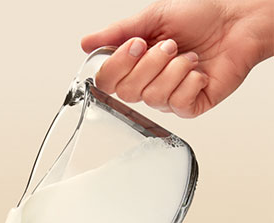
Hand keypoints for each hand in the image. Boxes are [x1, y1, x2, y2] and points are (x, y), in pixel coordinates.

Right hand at [81, 0, 273, 116]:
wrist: (238, 19)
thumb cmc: (201, 15)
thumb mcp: (153, 17)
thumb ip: (118, 33)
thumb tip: (86, 42)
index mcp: (134, 62)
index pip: (106, 80)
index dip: (119, 65)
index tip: (137, 44)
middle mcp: (147, 82)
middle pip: (127, 92)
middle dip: (150, 64)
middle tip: (170, 46)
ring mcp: (167, 97)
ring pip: (152, 97)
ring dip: (174, 70)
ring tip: (189, 56)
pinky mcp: (189, 106)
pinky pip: (178, 103)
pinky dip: (191, 82)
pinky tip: (199, 71)